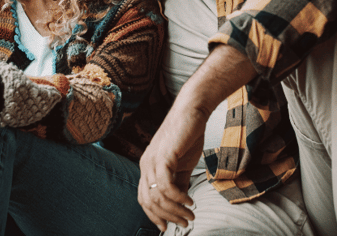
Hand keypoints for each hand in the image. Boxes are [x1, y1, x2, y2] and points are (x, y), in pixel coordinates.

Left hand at [137, 104, 205, 231]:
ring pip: (157, 197)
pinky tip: (190, 201)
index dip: (154, 215)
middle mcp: (146, 164)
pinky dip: (178, 198)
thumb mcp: (182, 164)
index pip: (144, 198)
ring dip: (175, 210)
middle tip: (185, 223)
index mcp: (147, 166)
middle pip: (148, 201)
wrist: (192, 112)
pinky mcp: (163, 156)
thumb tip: (180, 203)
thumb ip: (179, 182)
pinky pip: (165, 186)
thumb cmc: (188, 136)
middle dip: (167, 216)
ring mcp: (152, 160)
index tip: (168, 226)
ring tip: (190, 215)